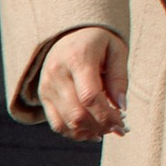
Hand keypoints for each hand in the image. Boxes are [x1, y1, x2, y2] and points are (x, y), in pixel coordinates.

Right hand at [38, 26, 126, 140]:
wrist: (70, 32)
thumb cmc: (98, 42)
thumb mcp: (116, 50)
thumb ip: (119, 78)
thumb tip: (121, 107)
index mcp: (77, 58)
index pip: (90, 96)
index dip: (107, 116)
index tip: (122, 123)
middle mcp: (57, 73)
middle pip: (77, 114)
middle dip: (100, 127)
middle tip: (117, 128)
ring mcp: (47, 86)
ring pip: (66, 123)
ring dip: (89, 133)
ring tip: (106, 129)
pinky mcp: (43, 96)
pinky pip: (56, 124)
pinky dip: (75, 133)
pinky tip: (91, 131)